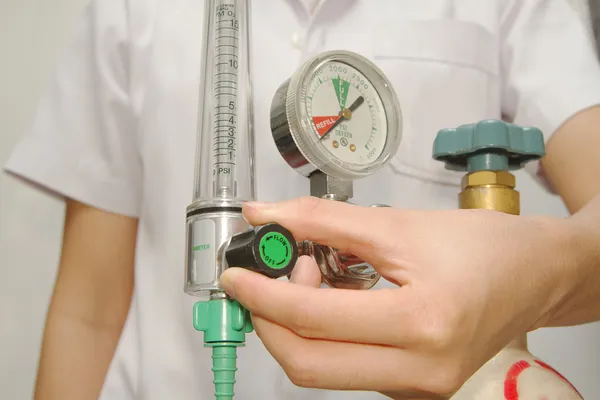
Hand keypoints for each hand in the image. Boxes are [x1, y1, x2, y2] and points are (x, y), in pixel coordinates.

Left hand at [220, 197, 580, 398]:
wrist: (538, 274)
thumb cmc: (485, 247)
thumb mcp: (398, 223)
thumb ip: (324, 221)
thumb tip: (268, 216)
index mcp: (423, 323)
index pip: (314, 320)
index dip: (262, 296)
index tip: (237, 276)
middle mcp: (421, 370)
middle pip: (309, 364)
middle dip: (271, 319)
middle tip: (265, 277)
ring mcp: (418, 386)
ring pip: (326, 369)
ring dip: (299, 325)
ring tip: (312, 276)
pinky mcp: (414, 387)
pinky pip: (349, 368)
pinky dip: (326, 335)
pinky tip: (334, 298)